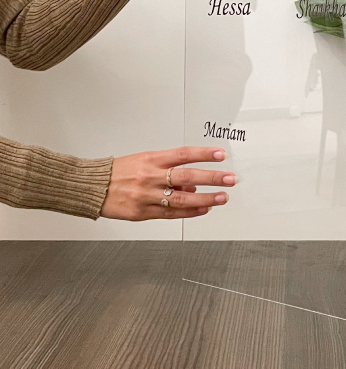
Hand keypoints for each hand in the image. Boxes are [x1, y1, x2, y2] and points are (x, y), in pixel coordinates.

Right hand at [100, 145, 235, 220]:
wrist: (92, 187)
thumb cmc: (118, 172)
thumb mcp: (143, 162)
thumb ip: (168, 171)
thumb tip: (193, 184)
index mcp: (151, 160)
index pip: (183, 154)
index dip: (203, 154)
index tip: (220, 154)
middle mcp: (150, 176)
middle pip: (186, 177)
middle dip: (211, 178)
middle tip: (230, 179)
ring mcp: (146, 196)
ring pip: (181, 199)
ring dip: (205, 199)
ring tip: (222, 197)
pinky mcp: (142, 212)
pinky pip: (171, 214)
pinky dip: (189, 212)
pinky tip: (203, 210)